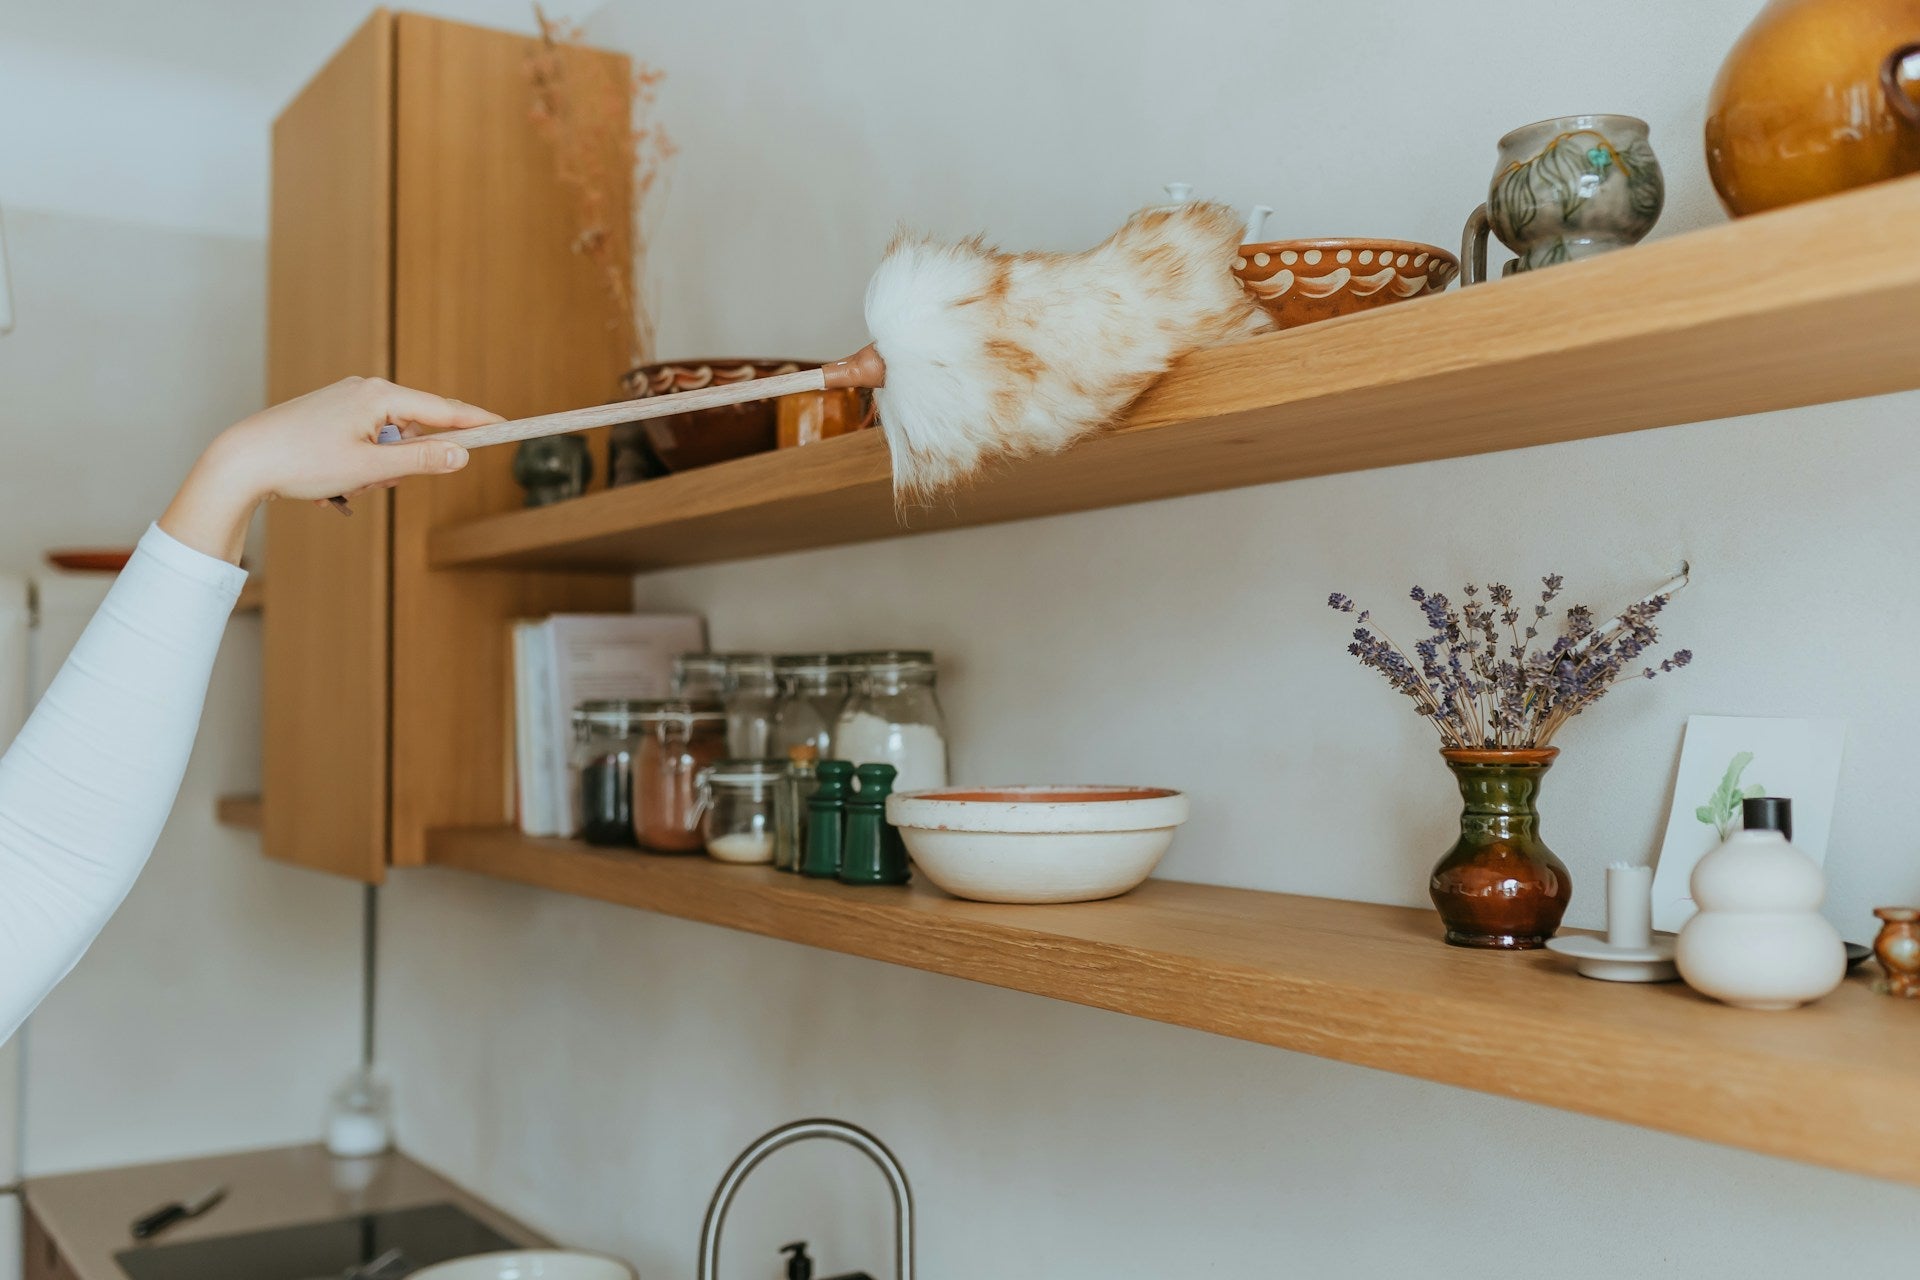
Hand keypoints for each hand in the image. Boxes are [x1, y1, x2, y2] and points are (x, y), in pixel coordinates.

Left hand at [159, 378, 502, 562]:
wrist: (243, 458)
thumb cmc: (302, 461)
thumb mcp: (370, 468)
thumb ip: (422, 461)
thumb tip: (462, 454)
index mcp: (381, 395)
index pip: (445, 410)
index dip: (478, 423)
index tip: (509, 426)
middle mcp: (366, 390)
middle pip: (416, 430)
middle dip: (403, 464)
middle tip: (372, 483)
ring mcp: (347, 400)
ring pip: (389, 441)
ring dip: (377, 470)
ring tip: (344, 483)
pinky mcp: (332, 413)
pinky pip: (367, 441)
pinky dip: (360, 464)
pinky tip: (333, 477)